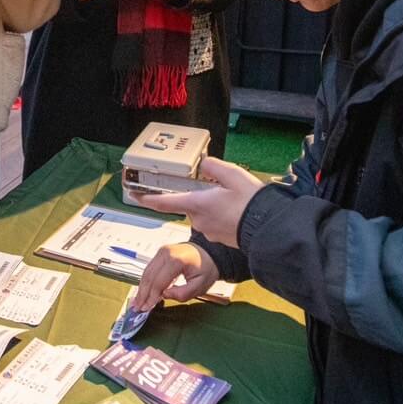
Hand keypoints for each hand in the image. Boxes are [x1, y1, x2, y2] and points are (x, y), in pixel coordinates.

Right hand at [134, 242, 220, 311]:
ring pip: (146, 272)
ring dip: (141, 288)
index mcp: (176, 260)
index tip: (146, 308)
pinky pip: (149, 269)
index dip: (151, 296)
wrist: (208, 252)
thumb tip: (165, 295)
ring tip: (137, 302)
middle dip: (142, 294)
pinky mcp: (160, 254)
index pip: (158, 281)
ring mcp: (161, 252)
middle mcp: (166, 253)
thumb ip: (183, 293)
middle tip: (137, 308)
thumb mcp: (201, 284)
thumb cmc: (206, 267)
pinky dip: (145, 281)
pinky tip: (142, 291)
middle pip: (149, 276)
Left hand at [135, 157, 261, 247]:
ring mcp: (208, 230)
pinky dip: (222, 215)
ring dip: (213, 205)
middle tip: (222, 189)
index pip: (164, 202)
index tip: (134, 196)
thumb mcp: (232, 174)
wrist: (268, 227)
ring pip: (203, 212)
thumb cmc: (250, 203)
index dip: (147, 199)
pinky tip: (236, 211)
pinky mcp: (219, 238)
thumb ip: (213, 166)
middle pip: (190, 204)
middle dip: (201, 195)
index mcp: (197, 203)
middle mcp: (198, 219)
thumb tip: (204, 165)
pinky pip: (214, 222)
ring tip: (234, 200)